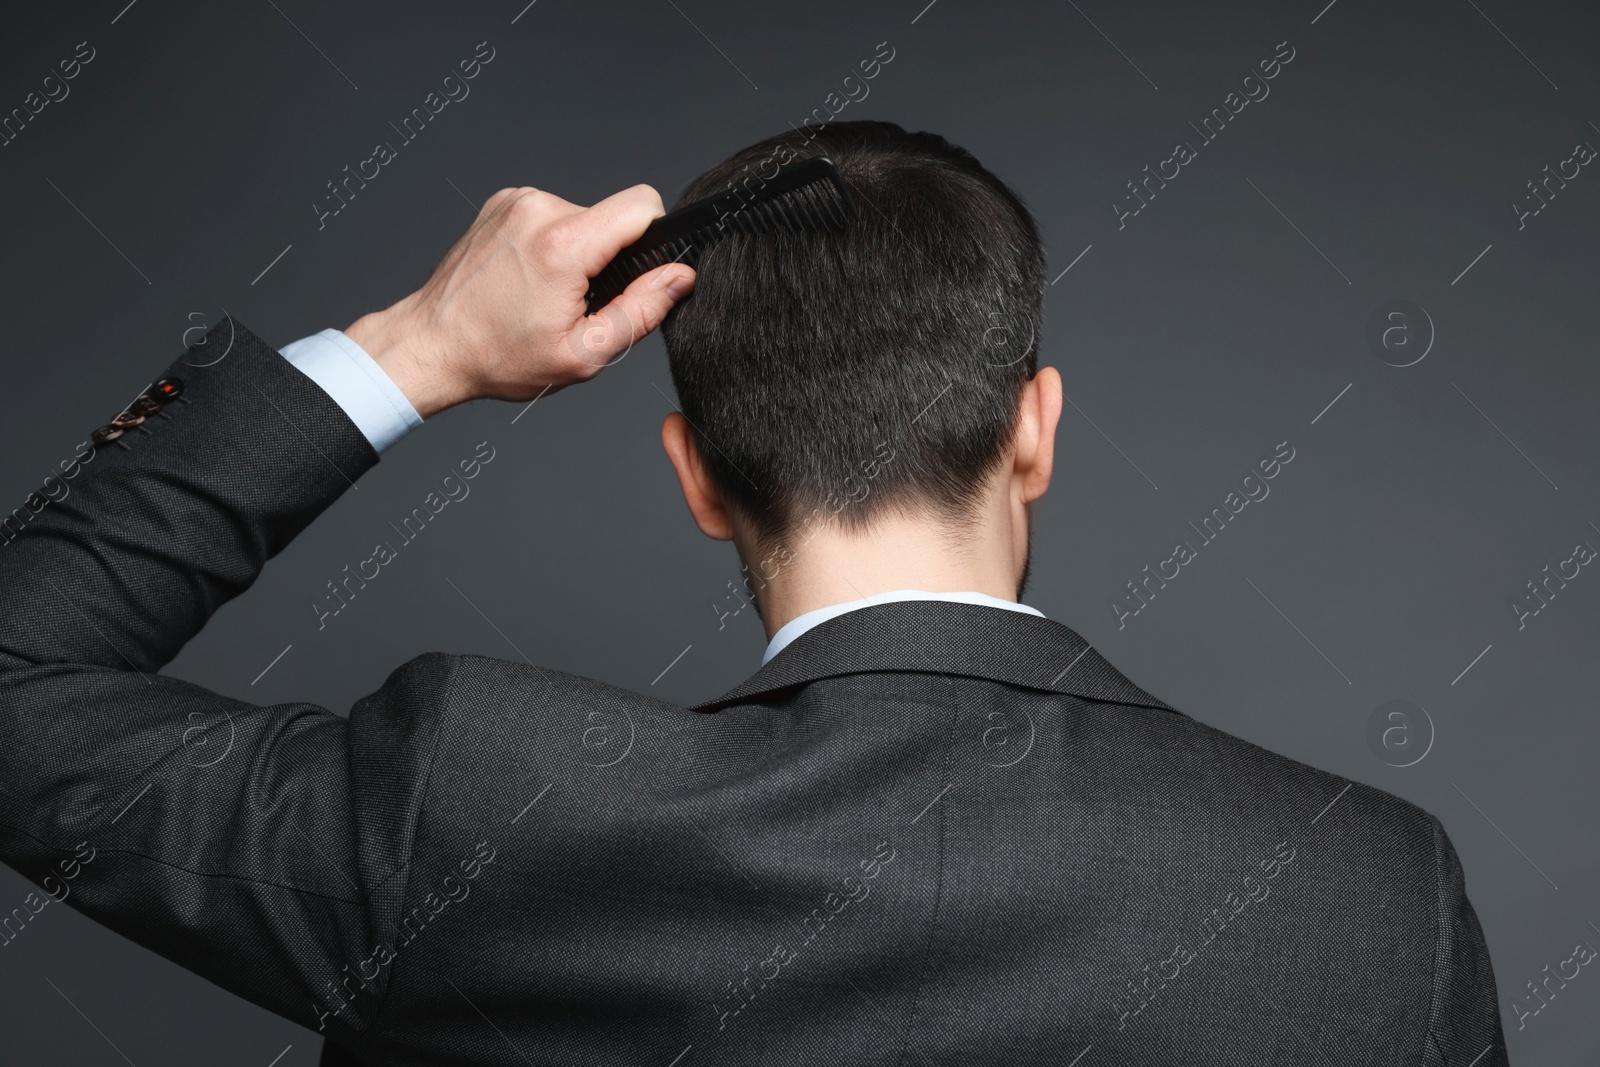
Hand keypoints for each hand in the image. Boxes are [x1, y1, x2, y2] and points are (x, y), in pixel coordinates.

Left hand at [345, 183, 695, 417]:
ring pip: (584, 216)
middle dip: (609, 256)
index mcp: (563, 245)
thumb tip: (680, 277)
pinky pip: (554, 214)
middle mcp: (539, 210)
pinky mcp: (503, 203)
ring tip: (548, 293)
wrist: (432, 345)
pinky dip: (554, 243)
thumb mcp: (584, 353)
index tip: (634, 274)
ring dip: (580, 251)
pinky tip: (530, 278)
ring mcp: (516, 201)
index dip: (653, 238)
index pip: (642, 205)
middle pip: (612, 215)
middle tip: (578, 301)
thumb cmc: (499, 357)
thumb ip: (641, 311)